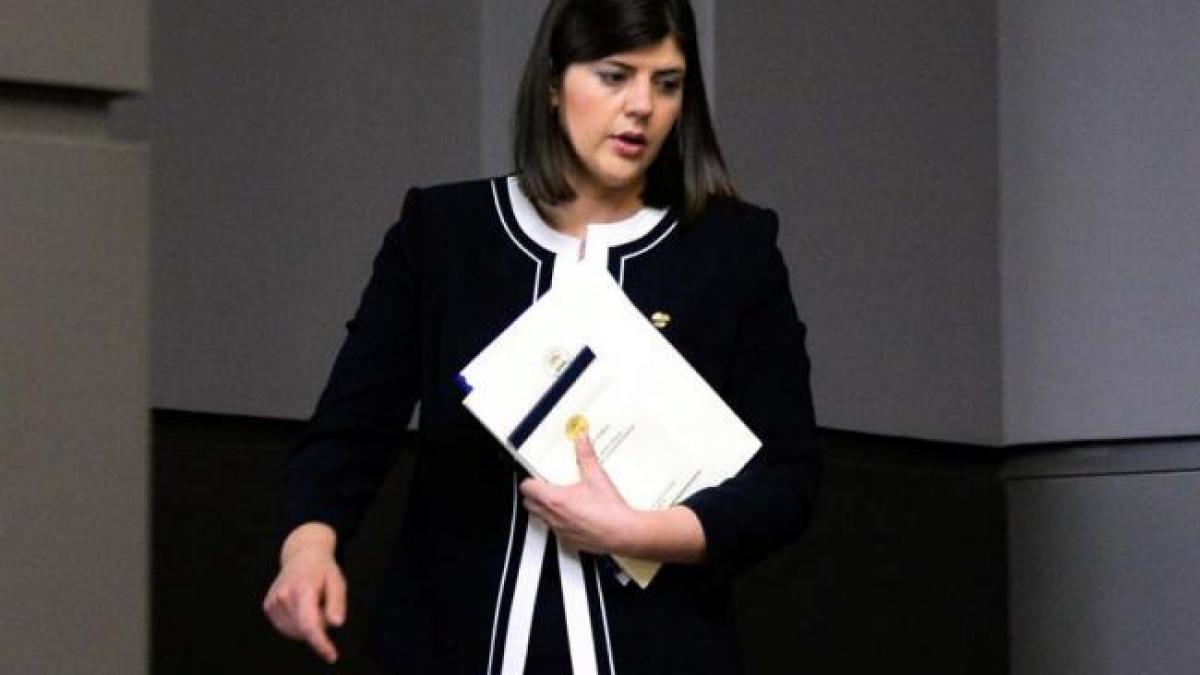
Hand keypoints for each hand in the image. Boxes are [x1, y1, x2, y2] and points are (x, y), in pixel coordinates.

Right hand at [262, 523, 345, 663]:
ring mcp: (273, 601)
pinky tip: (302, 605)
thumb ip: (337, 603)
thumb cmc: (323, 570)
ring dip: (308, 625)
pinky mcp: (268, 606)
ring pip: (295, 631)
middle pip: (304, 630)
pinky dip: (298, 623)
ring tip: (312, 602)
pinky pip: (287, 628)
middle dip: (319, 626)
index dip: (321, 643)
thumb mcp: (337, 582)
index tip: (331, 656)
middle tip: (324, 605)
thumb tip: (336, 624)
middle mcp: (284, 596)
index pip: (310, 624)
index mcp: (303, 588)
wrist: (302, 556)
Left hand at [519, 434, 637, 553]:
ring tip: (560, 499)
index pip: (527, 488)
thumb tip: (582, 440)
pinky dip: (558, 521)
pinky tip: (573, 515)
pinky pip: (554, 530)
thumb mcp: (596, 476)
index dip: (530, 480)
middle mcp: (553, 517)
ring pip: (540, 518)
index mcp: (555, 500)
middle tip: (546, 486)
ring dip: (544, 508)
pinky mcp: (568, 541)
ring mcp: (559, 530)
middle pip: (528, 504)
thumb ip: (586, 454)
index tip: (537, 475)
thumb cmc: (609, 510)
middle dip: (534, 494)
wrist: (622, 532)